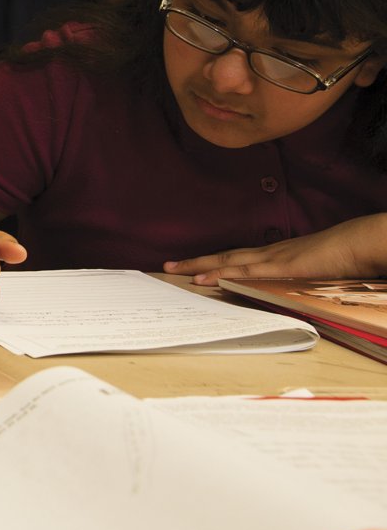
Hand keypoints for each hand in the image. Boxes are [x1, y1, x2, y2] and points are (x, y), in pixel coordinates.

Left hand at [167, 214, 386, 285]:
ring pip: (230, 262)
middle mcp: (270, 253)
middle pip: (225, 256)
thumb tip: (287, 288)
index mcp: (277, 254)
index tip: (191, 266)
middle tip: (167, 265)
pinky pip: (249, 272)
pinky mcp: (284, 267)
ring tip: (177, 271)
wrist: (361, 242)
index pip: (237, 257)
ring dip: (202, 267)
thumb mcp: (315, 268)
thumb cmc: (344, 254)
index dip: (213, 261)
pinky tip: (209, 279)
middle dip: (195, 261)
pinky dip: (226, 275)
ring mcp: (276, 258)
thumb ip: (298, 277)